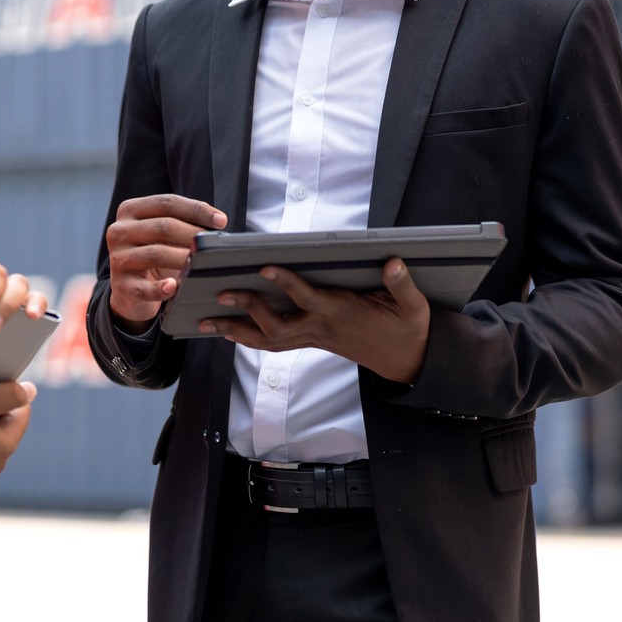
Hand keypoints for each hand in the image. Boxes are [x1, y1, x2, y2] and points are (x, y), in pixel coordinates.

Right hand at [104, 194, 227, 329]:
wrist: (130, 289)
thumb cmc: (155, 254)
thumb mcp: (162, 233)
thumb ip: (182, 222)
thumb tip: (219, 221)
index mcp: (130, 210)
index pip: (166, 203)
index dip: (196, 209)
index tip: (221, 221)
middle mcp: (118, 231)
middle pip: (162, 227)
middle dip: (193, 235)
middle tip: (214, 245)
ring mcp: (118, 258)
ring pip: (155, 254)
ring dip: (183, 258)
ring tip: (203, 264)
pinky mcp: (120, 285)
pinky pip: (142, 288)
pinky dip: (159, 288)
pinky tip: (174, 287)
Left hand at [203, 258, 430, 383]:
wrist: (408, 359)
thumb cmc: (407, 328)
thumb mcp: (413, 305)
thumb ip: (401, 284)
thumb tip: (393, 262)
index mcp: (341, 313)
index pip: (307, 297)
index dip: (285, 283)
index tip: (264, 267)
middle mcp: (321, 328)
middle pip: (275, 325)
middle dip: (247, 309)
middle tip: (221, 294)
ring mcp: (314, 338)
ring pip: (269, 340)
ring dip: (237, 331)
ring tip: (208, 321)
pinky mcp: (313, 341)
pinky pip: (276, 344)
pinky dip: (250, 339)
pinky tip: (230, 332)